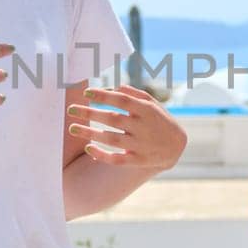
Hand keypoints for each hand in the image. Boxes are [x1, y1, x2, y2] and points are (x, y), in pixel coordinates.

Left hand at [66, 84, 187, 169]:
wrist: (176, 146)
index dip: (103, 96)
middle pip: (113, 119)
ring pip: (112, 139)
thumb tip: (111, 87)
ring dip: (90, 134)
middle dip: (90, 114)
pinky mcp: (138, 160)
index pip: (122, 100)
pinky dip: (102, 155)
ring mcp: (141, 145)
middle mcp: (143, 127)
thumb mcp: (152, 102)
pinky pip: (117, 159)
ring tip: (72, 128)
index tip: (85, 93)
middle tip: (70, 110)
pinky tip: (88, 148)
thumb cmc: (159, 119)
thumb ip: (132, 93)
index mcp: (146, 110)